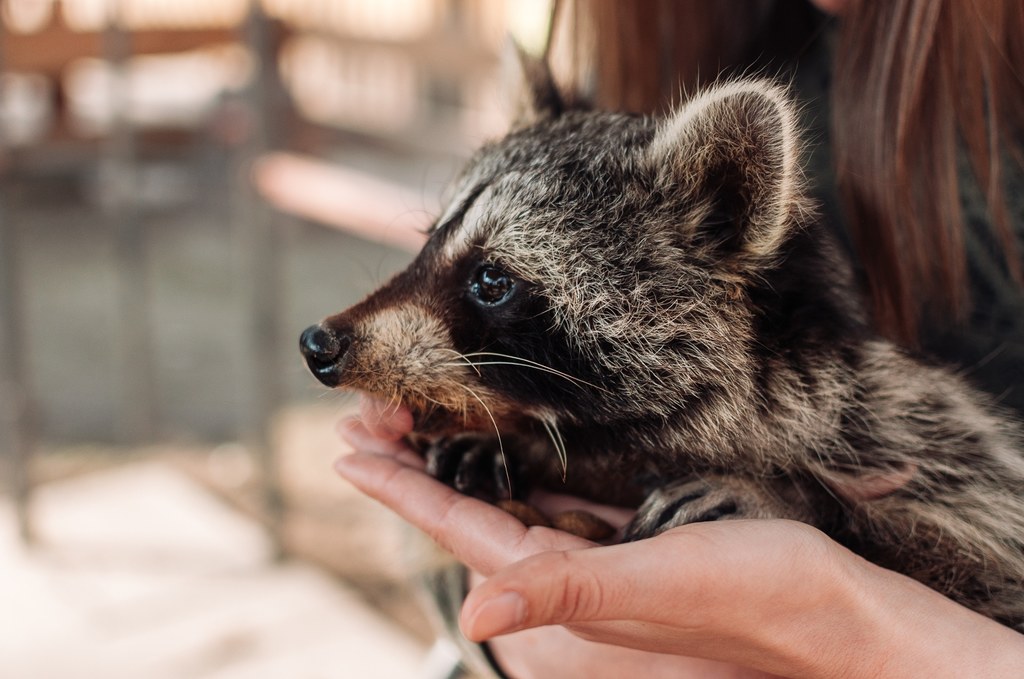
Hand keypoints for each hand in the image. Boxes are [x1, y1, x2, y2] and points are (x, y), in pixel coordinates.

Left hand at [336, 397, 1023, 678]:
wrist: (831, 608)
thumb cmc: (755, 599)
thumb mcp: (660, 586)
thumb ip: (568, 593)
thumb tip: (471, 616)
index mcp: (563, 579)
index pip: (460, 525)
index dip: (401, 487)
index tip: (350, 446)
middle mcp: (570, 567)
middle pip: (470, 506)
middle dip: (415, 461)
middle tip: (368, 414)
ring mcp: (600, 548)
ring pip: (508, 496)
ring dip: (459, 457)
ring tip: (417, 419)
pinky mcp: (635, 528)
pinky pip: (559, 493)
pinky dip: (521, 463)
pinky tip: (512, 444)